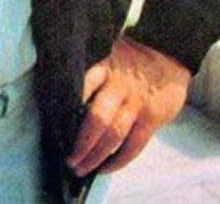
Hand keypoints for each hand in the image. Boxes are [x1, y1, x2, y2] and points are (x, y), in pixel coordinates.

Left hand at [67, 34, 188, 176]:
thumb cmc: (129, 56)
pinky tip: (106, 167)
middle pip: (97, 117)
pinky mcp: (151, 117)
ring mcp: (136, 103)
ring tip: (81, 167)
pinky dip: (119, 160)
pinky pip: (133, 144)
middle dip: (81, 142)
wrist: (167, 51)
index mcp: (103, 67)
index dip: (66, 107)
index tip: (53, 124)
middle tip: (68, 158)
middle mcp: (118, 86)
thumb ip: (91, 73)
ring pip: (114, 134)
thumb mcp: (106, 54)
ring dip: (95, 155)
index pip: (81, 87)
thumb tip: (66, 93)